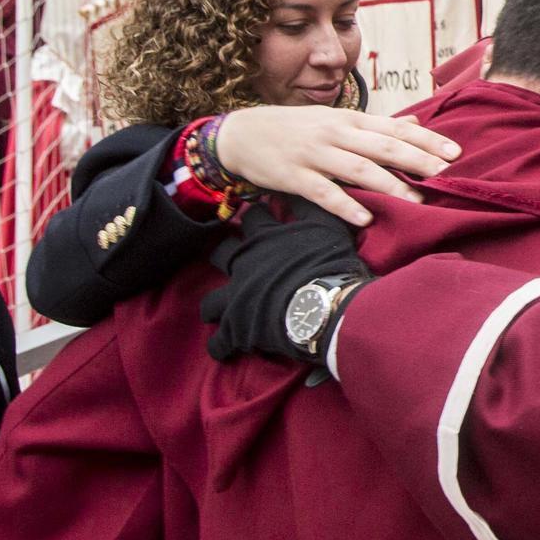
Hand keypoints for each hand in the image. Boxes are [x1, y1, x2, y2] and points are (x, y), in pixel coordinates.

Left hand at [200, 199, 369, 362]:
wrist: (325, 305)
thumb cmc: (328, 264)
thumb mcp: (328, 226)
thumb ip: (313, 206)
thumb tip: (302, 191)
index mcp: (263, 239)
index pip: (252, 217)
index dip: (256, 216)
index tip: (261, 217)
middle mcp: (243, 265)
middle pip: (220, 253)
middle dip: (223, 255)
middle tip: (233, 262)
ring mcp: (236, 297)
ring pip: (211, 302)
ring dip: (216, 306)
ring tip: (223, 311)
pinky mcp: (236, 329)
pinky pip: (220, 341)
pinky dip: (221, 346)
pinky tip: (224, 349)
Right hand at [216, 107, 459, 226]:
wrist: (241, 133)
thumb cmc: (297, 128)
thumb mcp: (336, 120)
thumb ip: (376, 125)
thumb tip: (416, 122)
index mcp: (348, 120)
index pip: (395, 129)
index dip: (426, 140)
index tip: (455, 152)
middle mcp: (334, 134)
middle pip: (382, 147)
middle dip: (417, 160)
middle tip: (446, 174)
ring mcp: (313, 154)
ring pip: (357, 169)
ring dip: (389, 185)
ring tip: (417, 201)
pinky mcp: (293, 176)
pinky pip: (322, 192)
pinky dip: (344, 204)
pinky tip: (365, 217)